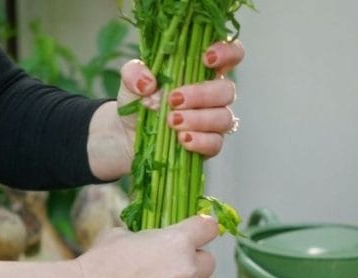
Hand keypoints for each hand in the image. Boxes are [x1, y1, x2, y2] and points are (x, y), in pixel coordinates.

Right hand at [74, 215, 217, 277]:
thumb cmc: (98, 266)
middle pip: (209, 261)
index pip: (208, 228)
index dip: (203, 229)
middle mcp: (186, 268)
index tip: (200, 233)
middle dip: (194, 262)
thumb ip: (146, 237)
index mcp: (175, 241)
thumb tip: (151, 240)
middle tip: (174, 267)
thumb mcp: (120, 235)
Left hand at [89, 40, 244, 178]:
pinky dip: (199, 141)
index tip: (207, 58)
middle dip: (202, 94)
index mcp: (202, 72)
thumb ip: (135, 72)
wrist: (125, 136)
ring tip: (171, 122)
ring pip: (224, 118)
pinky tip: (181, 139)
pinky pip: (215, 143)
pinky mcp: (208, 146)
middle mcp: (213, 96)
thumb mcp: (130, 82)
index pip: (232, 55)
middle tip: (173, 100)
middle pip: (227, 90)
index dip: (228, 52)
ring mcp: (213, 122)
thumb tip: (148, 82)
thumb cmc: (137, 102)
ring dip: (198, 119)